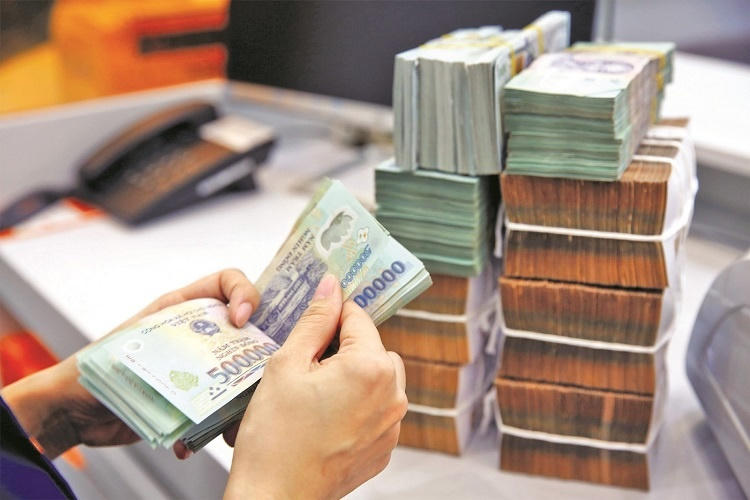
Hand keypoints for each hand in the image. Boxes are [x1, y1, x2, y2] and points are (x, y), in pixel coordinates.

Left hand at [1, 269, 258, 458]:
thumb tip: (214, 343)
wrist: (72, 413)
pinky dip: (217, 426)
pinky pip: (223, 408)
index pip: (229, 283)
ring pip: (243, 372)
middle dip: (259, 352)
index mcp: (182, 308)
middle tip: (256, 376)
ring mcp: (201, 366)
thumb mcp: (133, 342)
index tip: (242, 320)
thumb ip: (168, 337)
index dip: (245, 294)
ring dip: (243, 397)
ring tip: (231, 422)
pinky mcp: (198, 398)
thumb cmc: (93, 369)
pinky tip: (194, 440)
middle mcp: (198, 334)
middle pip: (249, 330)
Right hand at [224, 274, 407, 499]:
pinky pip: (377, 410)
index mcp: (371, 369)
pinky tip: (324, 417)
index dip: (332, 313)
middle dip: (345, 347)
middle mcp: (392, 396)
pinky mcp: (384, 448)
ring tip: (314, 393)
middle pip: (374, 347)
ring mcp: (391, 426)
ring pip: (378, 378)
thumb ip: (315, 320)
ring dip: (353, 375)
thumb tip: (331, 287)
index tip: (315, 316)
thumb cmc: (275, 438)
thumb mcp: (287, 364)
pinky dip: (357, 405)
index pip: (358, 317)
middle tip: (308, 363)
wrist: (274, 498)